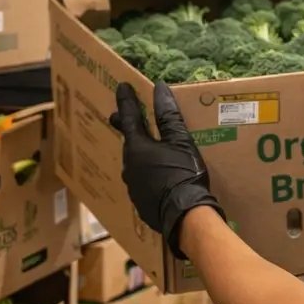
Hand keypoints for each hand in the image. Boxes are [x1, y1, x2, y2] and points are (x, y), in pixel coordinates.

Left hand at [109, 82, 223, 258]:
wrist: (184, 216)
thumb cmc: (184, 175)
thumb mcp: (181, 142)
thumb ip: (169, 116)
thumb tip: (159, 89)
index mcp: (137, 147)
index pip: (129, 117)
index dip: (126, 101)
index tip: (121, 87)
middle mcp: (129, 165)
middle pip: (127, 141)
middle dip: (125, 128)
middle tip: (120, 118)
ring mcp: (132, 185)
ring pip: (133, 163)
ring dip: (139, 154)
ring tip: (147, 151)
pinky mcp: (139, 202)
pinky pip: (140, 182)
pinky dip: (146, 174)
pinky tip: (156, 178)